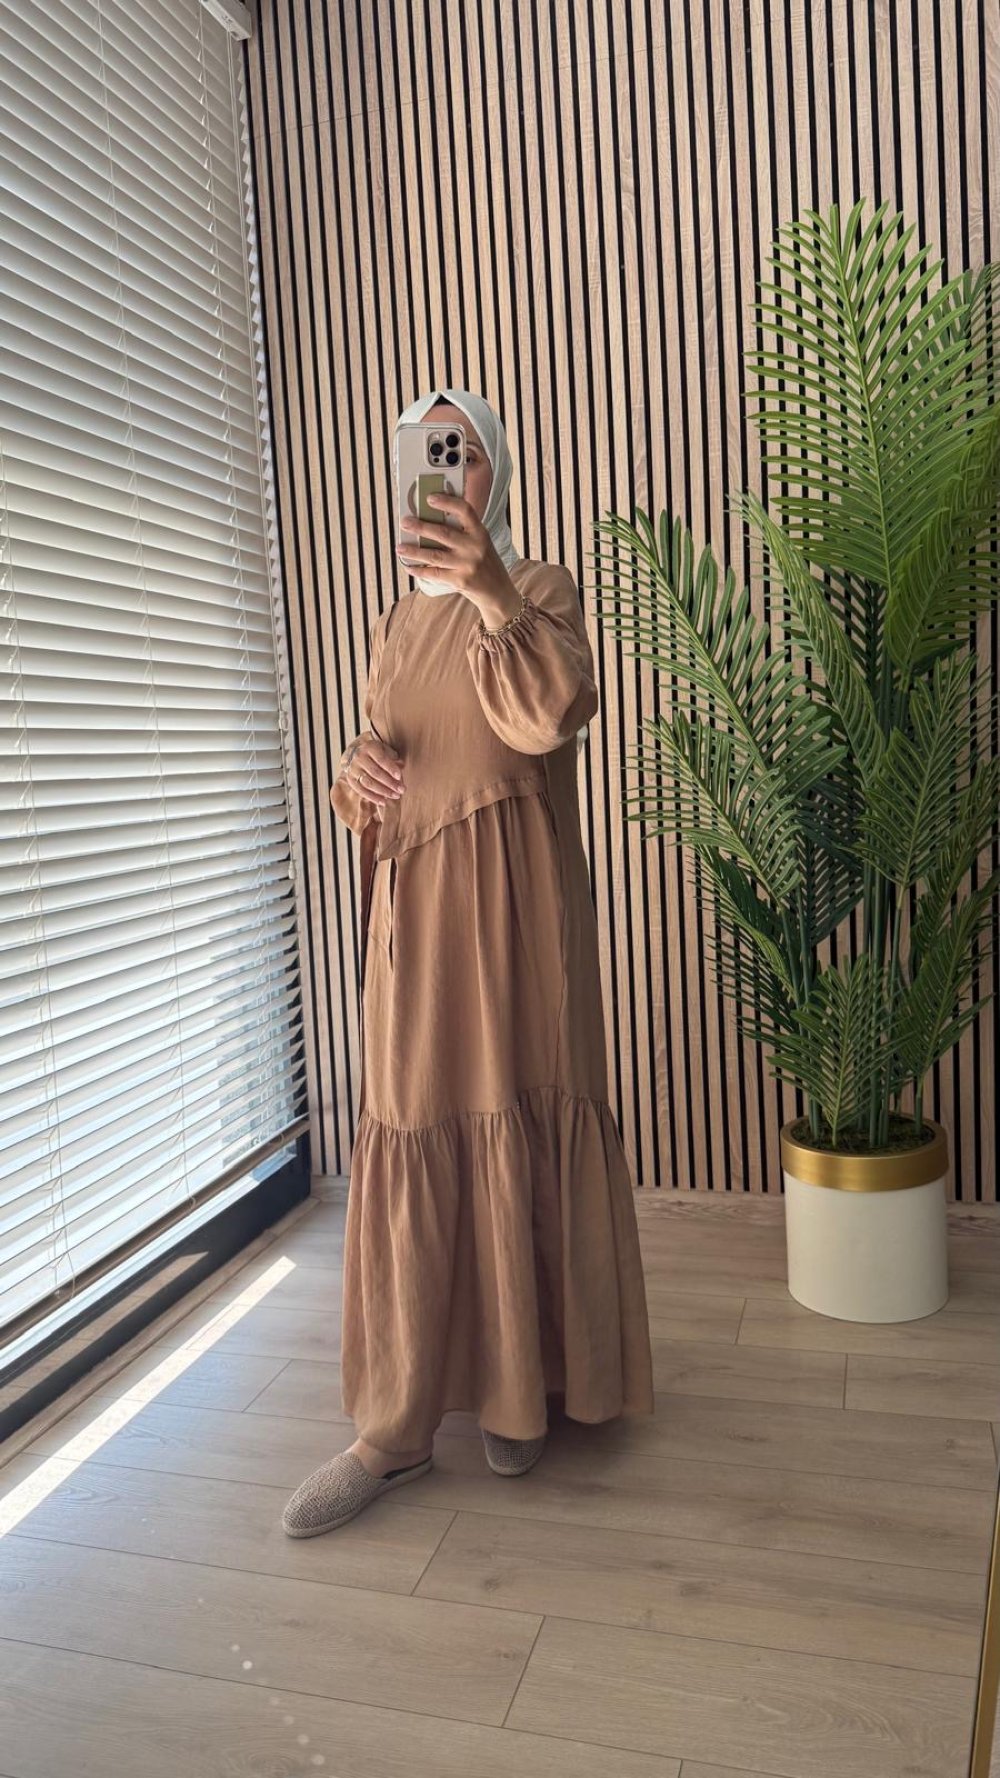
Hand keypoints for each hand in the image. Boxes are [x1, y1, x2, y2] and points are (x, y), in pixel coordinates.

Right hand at [339, 731, 403, 803]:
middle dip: (390, 783)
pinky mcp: (350, 780)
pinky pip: (361, 791)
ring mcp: (353, 769)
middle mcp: (359, 758)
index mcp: (369, 747)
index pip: (381, 759)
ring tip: (395, 796)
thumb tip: (402, 766)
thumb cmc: (375, 752)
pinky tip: (383, 802)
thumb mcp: (384, 749)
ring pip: (369, 783)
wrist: (354, 754)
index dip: (391, 768)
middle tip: (402, 790)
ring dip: (383, 791)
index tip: (399, 777)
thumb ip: (393, 756)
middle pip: (376, 773)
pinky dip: (373, 797)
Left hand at [396, 493, 520, 625]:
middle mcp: (475, 547)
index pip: (465, 511)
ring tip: (399, 547)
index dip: (447, 502)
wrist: (497, 591)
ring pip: (435, 555)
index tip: (429, 498)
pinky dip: (419, 570)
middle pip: (443, 533)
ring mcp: (468, 565)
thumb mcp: (480, 542)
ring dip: (414, 551)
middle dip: (421, 527)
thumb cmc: (484, 562)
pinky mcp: (460, 580)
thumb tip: (429, 521)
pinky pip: (434, 574)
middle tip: (404, 522)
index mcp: (480, 532)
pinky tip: (408, 567)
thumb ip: (462, 532)